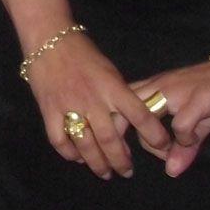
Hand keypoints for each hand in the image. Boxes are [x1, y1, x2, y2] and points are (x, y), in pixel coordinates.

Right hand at [24, 31, 168, 178]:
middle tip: (127, 172)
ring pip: (86, 145)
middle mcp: (93, 100)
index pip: (141, 116)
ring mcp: (69, 106)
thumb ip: (119, 96)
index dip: (155, 136)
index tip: (162, 147)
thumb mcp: (109, 71)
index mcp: (113, 87)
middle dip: (121, 161)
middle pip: (111, 140)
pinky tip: (77, 158)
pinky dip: (69, 153)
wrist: (48, 37)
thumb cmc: (83, 52)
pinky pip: (60, 140)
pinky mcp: (48, 109)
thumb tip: (130, 123)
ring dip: (97, 164)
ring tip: (105, 172)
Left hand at [128, 56, 209, 176]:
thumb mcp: (196, 122)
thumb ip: (183, 146)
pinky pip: (179, 125)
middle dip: (120, 135)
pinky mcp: (196, 100)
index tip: (124, 150)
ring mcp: (175, 92)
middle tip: (136, 156)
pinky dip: (184, 138)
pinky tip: (192, 139)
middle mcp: (158, 86)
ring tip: (167, 151)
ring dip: (153, 141)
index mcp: (153, 87)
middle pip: (122, 109)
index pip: (118, 104)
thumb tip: (172, 172)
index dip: (115, 128)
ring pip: (144, 116)